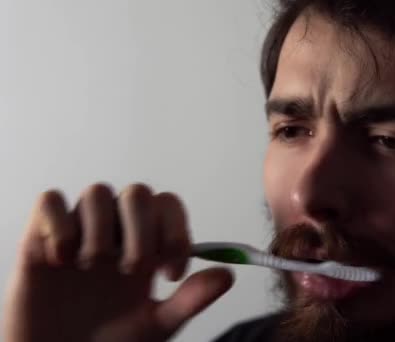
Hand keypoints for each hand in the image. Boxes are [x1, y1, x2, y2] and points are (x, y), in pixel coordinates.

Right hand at [3, 183, 233, 341]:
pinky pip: (49, 201)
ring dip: (100, 231)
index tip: (171, 271)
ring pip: (98, 192)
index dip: (176, 229)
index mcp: (146, 245)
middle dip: (142, 230)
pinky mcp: (39, 238)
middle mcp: (115, 232)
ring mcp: (79, 232)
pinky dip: (59, 225)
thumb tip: (228, 275)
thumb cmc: (110, 341)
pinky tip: (61, 260)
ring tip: (92, 267)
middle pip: (138, 193)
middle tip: (133, 270)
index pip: (168, 206)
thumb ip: (191, 299)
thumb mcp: (157, 324)